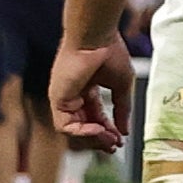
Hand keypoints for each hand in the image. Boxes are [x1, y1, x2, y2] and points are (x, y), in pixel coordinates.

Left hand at [50, 34, 134, 148]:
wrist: (97, 36)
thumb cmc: (109, 52)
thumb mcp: (121, 86)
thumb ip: (122, 109)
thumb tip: (125, 131)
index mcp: (87, 88)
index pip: (95, 117)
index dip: (107, 130)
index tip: (119, 139)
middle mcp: (73, 94)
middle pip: (84, 126)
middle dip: (100, 138)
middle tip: (114, 145)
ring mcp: (64, 97)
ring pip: (74, 129)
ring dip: (93, 138)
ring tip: (110, 140)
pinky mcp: (57, 99)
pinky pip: (65, 125)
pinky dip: (82, 132)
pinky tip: (98, 130)